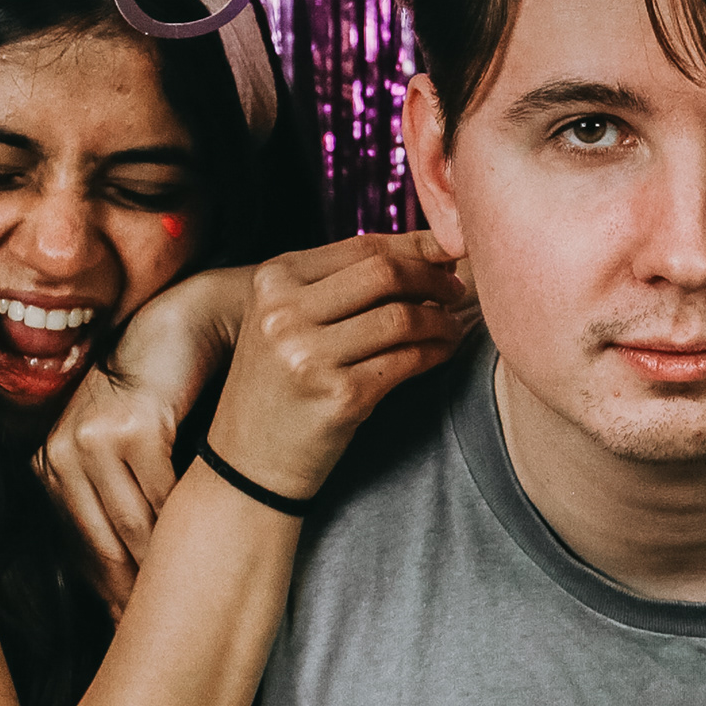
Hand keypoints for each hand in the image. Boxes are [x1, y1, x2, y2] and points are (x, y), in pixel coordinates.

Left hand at [42, 269, 243, 613]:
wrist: (186, 321)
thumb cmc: (158, 390)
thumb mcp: (121, 443)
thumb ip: (113, 498)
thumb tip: (121, 584)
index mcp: (49, 464)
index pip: (79, 550)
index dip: (110, 596)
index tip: (133, 630)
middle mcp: (61, 453)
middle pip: (104, 546)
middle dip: (133, 594)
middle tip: (164, 632)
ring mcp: (94, 439)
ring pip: (134, 527)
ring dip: (162, 568)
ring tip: (189, 602)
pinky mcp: (134, 428)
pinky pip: (165, 497)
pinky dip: (185, 525)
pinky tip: (205, 547)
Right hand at [200, 230, 472, 505]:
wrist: (248, 461)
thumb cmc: (278, 384)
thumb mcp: (286, 320)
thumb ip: (338, 282)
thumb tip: (423, 248)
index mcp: (272, 281)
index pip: (362, 246)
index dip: (417, 244)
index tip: (449, 249)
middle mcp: (285, 313)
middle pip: (385, 273)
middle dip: (433, 276)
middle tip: (456, 288)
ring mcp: (309, 355)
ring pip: (402, 316)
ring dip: (441, 319)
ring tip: (451, 325)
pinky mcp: (339, 396)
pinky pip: (407, 360)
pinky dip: (435, 351)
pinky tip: (441, 351)